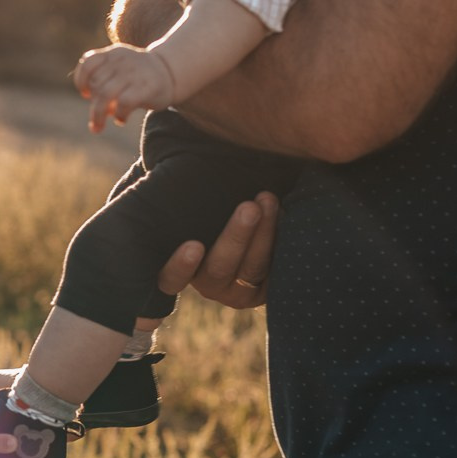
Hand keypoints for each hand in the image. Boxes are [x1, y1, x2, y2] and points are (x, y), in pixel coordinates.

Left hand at [75, 43, 176, 131]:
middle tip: (98, 118)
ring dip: (98, 115)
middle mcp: (122, 61)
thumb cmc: (138, 76)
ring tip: (99, 126)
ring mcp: (134, 73)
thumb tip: (96, 111)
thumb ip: (103, 83)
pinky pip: (123, 103)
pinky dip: (119, 114)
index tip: (86, 94)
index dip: (81, 81)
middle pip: (96, 84)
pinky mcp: (145, 87)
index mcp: (113, 54)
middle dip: (94, 105)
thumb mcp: (119, 70)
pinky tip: (121, 119)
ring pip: (105, 95)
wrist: (170, 72)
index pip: (88, 63)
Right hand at [154, 193, 278, 307]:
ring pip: (253, 266)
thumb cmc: (206, 215)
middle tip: (249, 207)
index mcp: (179, 271)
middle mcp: (207, 285)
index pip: (171, 279)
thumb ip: (187, 207)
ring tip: (269, 200)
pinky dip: (281, 240)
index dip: (181, 266)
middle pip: (219, 267)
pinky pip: (276, 270)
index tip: (194, 245)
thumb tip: (176, 165)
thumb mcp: (192, 214)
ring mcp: (238, 292)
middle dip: (236, 236)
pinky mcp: (265, 292)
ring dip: (264, 232)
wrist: (248, 228)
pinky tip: (286, 213)